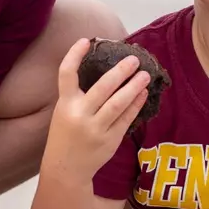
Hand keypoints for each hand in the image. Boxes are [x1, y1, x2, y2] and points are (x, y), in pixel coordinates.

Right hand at [42, 38, 151, 178]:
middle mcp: (80, 115)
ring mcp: (96, 129)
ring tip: (145, 75)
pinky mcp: (110, 140)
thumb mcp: (64, 112)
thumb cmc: (65, 135)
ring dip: (133, 87)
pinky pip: (126, 119)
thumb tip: (104, 70)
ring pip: (118, 104)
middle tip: (134, 59)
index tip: (86, 40)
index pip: (66, 74)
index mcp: (65, 105)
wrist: (65, 169)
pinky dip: (136, 105)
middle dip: (120, 71)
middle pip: (102, 88)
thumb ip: (78, 95)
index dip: (74, 55)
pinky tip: (143, 94)